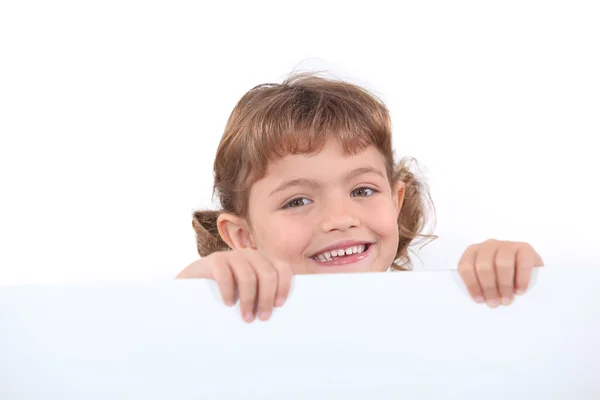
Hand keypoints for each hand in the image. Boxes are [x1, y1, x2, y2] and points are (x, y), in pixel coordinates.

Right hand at [176, 248, 292, 322]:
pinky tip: (227, 304)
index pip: (281, 268)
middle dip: (267, 297)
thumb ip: (261, 299)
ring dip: (249, 299)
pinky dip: (229, 290)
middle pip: (267, 273)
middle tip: (263, 318)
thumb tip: (280, 317)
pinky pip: (225, 273)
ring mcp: (230, 256)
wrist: (189, 295)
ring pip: (248, 274)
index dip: (284, 285)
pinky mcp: (213, 261)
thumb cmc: (224, 302)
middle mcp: (248, 256)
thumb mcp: (246, 299)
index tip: (279, 305)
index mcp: (261, 264)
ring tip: (246, 318)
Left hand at [457, 239, 543, 307]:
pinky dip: (521, 280)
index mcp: (473, 252)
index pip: (466, 266)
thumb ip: (480, 284)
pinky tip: (520, 291)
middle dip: (488, 287)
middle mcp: (489, 246)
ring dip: (504, 285)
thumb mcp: (487, 277)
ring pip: (502, 263)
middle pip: (484, 266)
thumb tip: (482, 301)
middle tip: (494, 303)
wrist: (527, 265)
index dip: (472, 285)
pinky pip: (522, 263)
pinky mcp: (525, 248)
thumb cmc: (502, 275)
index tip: (479, 300)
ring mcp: (507, 245)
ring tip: (506, 299)